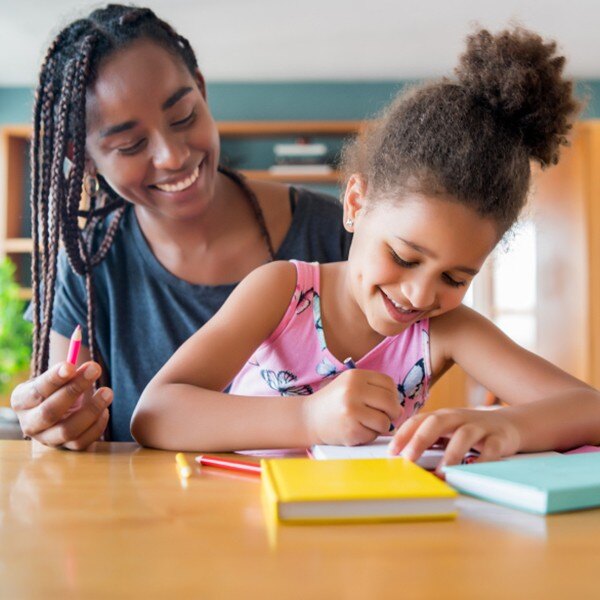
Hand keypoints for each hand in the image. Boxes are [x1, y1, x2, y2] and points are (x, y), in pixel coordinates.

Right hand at [10, 361, 112, 450]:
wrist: (59, 408)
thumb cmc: (57, 389)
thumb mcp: (57, 378)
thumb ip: (69, 371)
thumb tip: (90, 368)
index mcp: (22, 401)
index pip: (36, 391)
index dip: (54, 379)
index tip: (71, 365)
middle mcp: (30, 423)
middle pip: (50, 412)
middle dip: (74, 390)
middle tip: (95, 369)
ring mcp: (47, 439)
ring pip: (68, 430)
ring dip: (91, 410)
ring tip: (107, 392)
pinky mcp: (65, 448)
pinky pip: (82, 443)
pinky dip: (97, 426)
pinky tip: (105, 410)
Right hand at [303, 369, 401, 445]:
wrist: (308, 418)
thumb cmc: (334, 402)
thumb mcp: (351, 385)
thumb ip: (375, 391)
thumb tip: (401, 409)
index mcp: (355, 376)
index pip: (389, 384)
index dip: (392, 395)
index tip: (385, 403)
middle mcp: (353, 390)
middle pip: (390, 402)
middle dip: (393, 413)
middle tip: (386, 417)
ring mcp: (351, 410)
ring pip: (385, 421)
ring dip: (381, 426)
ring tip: (367, 423)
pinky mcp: (350, 429)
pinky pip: (373, 435)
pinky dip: (369, 435)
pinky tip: (356, 430)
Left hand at [388, 407, 521, 472]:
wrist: (509, 425)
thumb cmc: (469, 431)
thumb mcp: (446, 431)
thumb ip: (427, 440)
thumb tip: (401, 457)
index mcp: (442, 416)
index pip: (418, 420)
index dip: (403, 434)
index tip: (391, 452)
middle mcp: (458, 418)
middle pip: (437, 422)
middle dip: (420, 439)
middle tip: (408, 459)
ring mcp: (479, 427)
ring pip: (463, 436)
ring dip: (450, 455)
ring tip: (441, 473)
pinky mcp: (499, 439)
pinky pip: (490, 449)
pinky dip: (481, 461)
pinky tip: (471, 473)